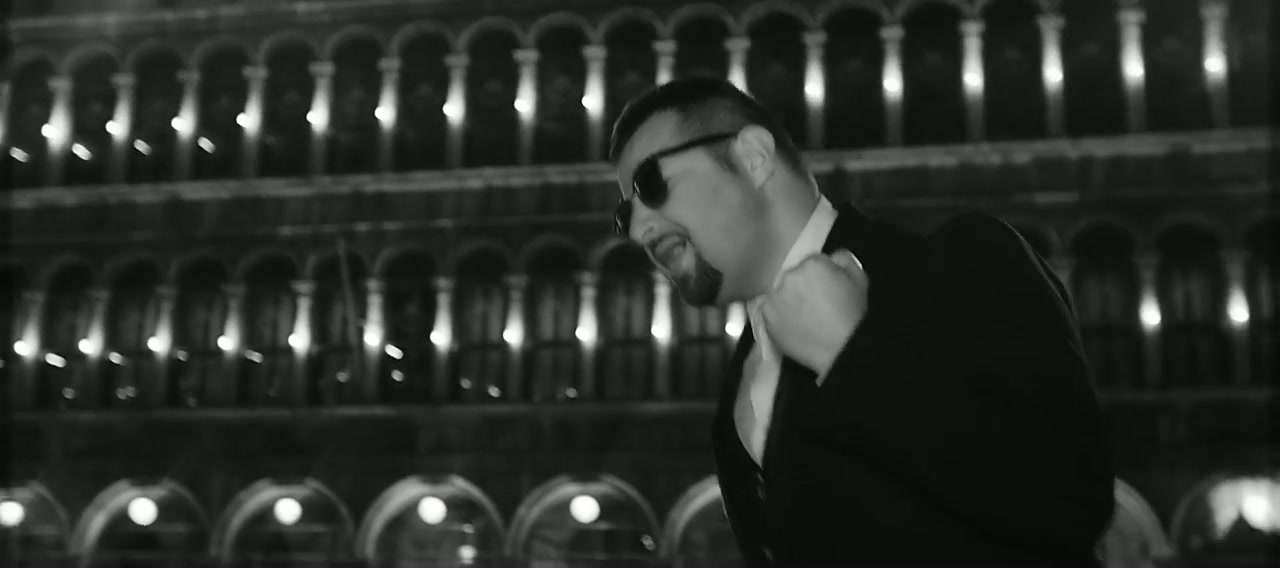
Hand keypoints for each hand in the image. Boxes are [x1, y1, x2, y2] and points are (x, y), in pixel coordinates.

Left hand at [758, 249, 868, 377]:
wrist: (841, 349)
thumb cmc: (853, 316)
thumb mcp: (859, 280)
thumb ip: (844, 260)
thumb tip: (832, 256)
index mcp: (812, 263)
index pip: (810, 263)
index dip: (818, 277)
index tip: (823, 290)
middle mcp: (789, 276)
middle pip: (792, 276)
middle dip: (800, 287)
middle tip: (813, 305)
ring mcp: (775, 296)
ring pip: (778, 293)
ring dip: (786, 301)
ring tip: (802, 318)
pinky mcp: (766, 317)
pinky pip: (768, 311)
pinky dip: (777, 317)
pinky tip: (792, 326)